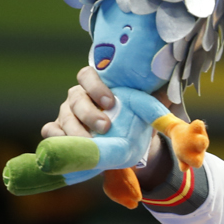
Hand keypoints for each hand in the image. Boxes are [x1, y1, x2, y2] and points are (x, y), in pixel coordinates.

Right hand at [41, 67, 184, 137]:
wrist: (124, 140)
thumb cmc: (133, 116)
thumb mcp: (145, 108)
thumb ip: (155, 100)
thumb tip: (172, 92)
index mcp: (97, 84)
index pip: (88, 75)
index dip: (96, 86)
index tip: (111, 101)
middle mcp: (78, 96)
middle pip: (75, 98)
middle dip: (89, 113)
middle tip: (105, 127)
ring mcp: (66, 114)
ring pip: (63, 117)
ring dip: (76, 131)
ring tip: (91, 144)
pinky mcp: (58, 131)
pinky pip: (51, 132)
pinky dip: (57, 140)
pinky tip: (68, 148)